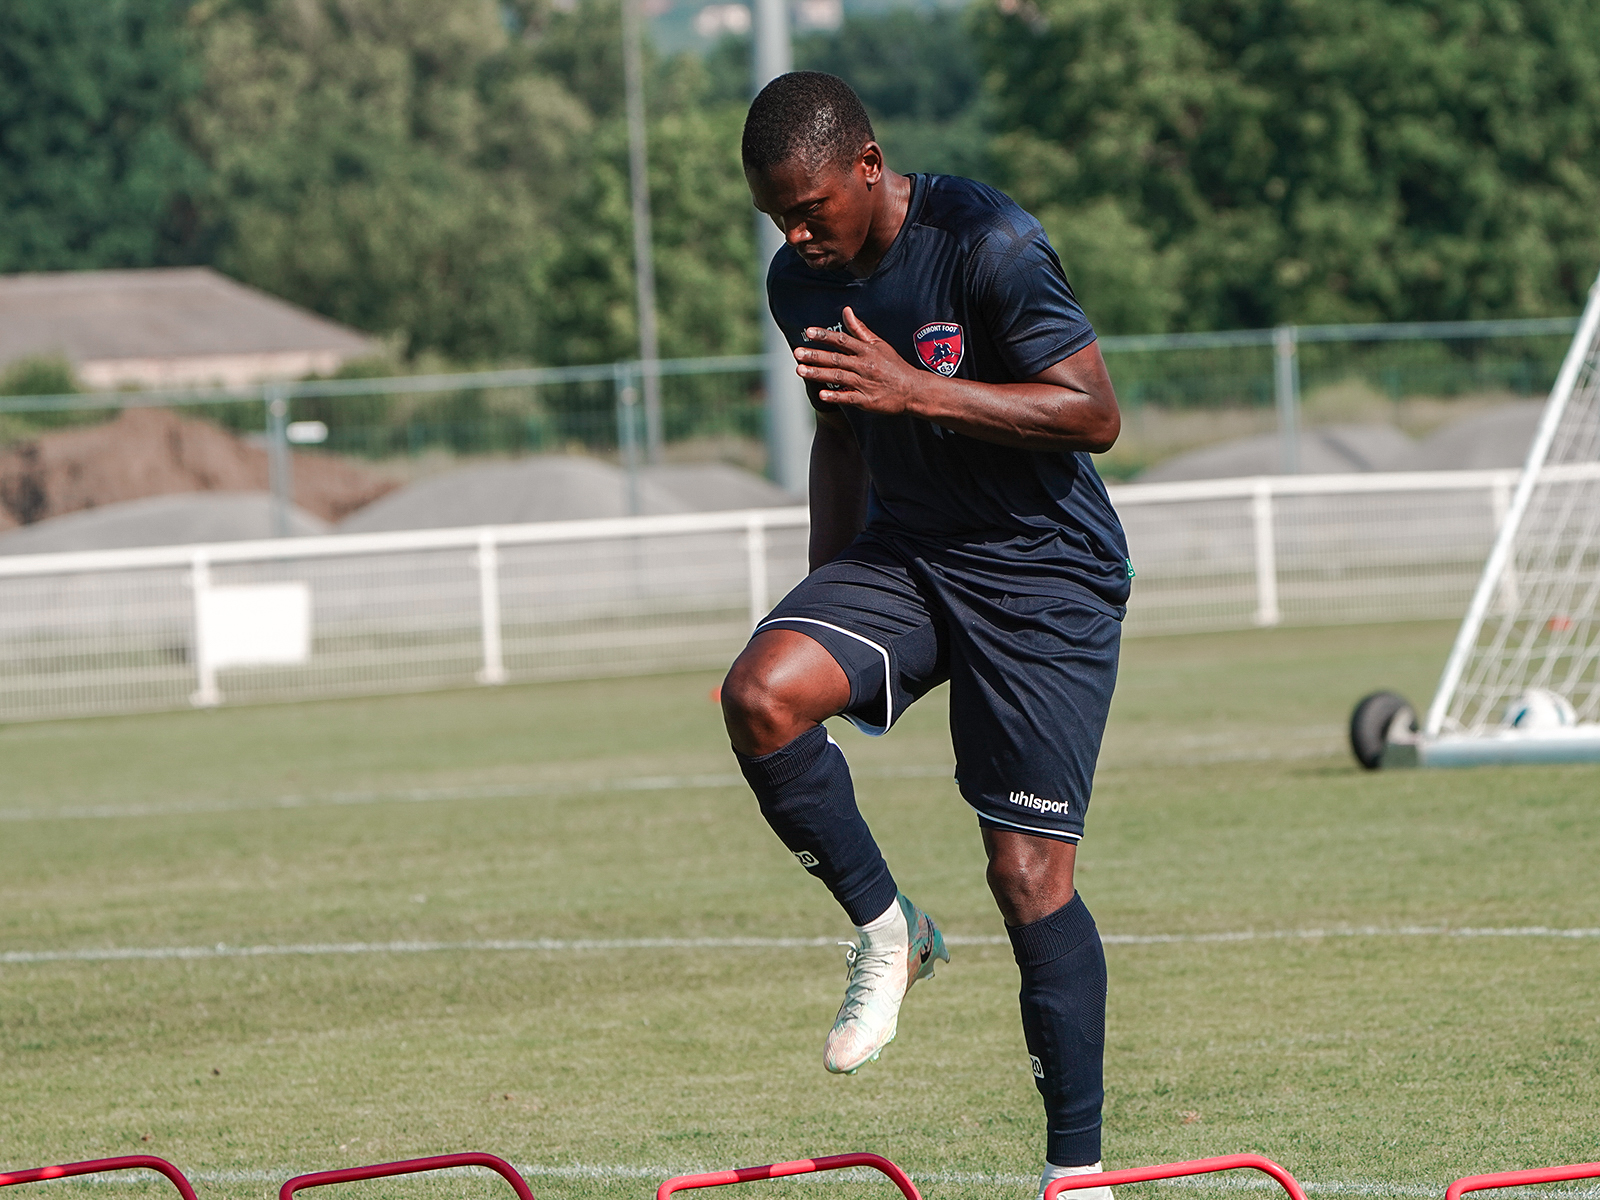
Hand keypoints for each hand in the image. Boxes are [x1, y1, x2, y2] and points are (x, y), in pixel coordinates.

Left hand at [794, 307, 922, 413]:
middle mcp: (864, 365)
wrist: (913, 389)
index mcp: (866, 350)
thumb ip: (860, 329)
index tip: (808, 332)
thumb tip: (846, 311)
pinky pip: (848, 397)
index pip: (842, 340)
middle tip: (797, 353)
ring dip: (818, 374)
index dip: (825, 336)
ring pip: (838, 377)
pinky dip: (835, 396)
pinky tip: (821, 394)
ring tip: (800, 370)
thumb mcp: (879, 344)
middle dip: (815, 355)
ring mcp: (865, 383)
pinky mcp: (867, 400)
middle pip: (836, 359)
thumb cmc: (894, 365)